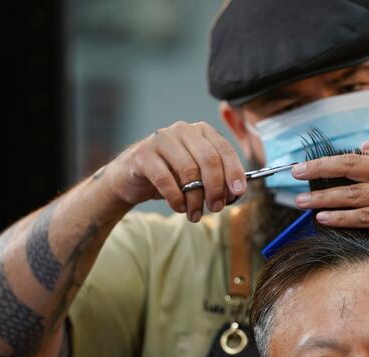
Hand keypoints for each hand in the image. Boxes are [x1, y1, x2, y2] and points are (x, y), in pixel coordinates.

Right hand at [100, 121, 244, 221]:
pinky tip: (179, 207)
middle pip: (209, 159)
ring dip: (195, 198)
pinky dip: (175, 198)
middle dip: (216, 188)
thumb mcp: (197, 175)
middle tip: (216, 207)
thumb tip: (236, 192)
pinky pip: (165, 179)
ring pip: (188, 171)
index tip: (237, 193)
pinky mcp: (143, 155)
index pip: (224, 150)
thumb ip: (217, 178)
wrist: (131, 177)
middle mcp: (182, 130)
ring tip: (195, 214)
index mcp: (201, 131)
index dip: (234, 173)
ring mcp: (161, 140)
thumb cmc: (171, 176)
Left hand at [291, 148, 368, 263]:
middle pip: (350, 169)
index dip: (325, 161)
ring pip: (354, 196)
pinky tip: (324, 218)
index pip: (354, 156)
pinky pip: (365, 219)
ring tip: (301, 203)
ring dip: (325, 199)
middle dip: (319, 172)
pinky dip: (342, 218)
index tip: (302, 167)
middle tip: (294, 177)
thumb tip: (362, 147)